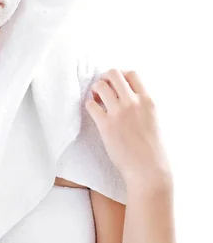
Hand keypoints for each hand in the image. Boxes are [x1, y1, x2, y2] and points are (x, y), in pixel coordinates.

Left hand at [85, 68, 172, 187]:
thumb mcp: (154, 119)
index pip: (132, 73)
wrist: (148, 169)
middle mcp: (133, 102)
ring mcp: (119, 113)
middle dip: (105, 78)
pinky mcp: (106, 125)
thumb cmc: (152, 148)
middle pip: (113, 74)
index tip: (116, 83)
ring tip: (96, 99)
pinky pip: (90, 105)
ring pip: (100, 86)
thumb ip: (143, 105)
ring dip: (95, 89)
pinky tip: (93, 111)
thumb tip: (128, 96)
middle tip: (103, 88)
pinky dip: (89, 104)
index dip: (121, 75)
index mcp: (148, 100)